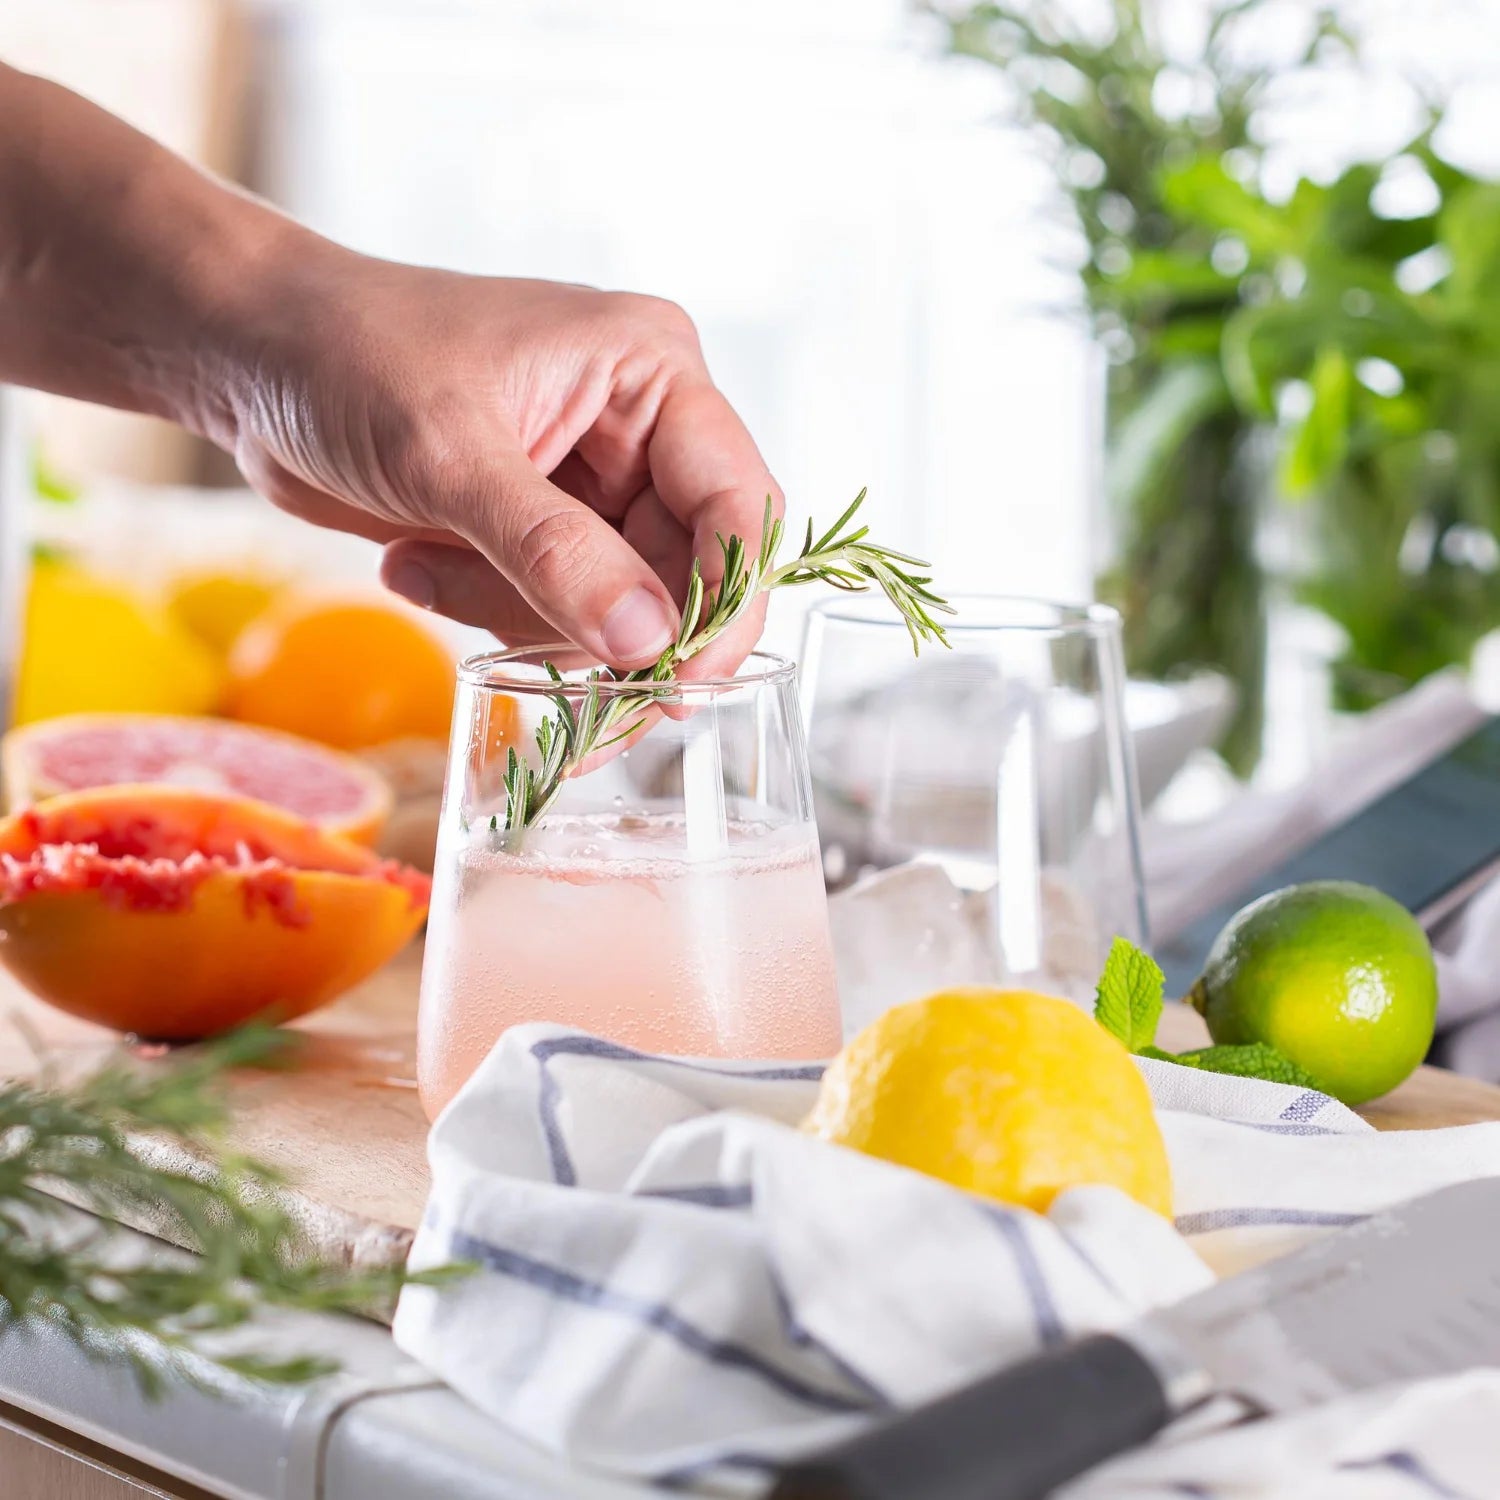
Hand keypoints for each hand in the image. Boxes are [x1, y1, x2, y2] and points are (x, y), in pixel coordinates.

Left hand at [222, 252, 779, 674]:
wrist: (247, 353)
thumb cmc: (346, 355)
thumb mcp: (450, 454)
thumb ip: (553, 552)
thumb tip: (649, 643)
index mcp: (651, 373)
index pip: (738, 503)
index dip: (725, 601)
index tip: (677, 683)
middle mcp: (642, 430)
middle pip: (687, 572)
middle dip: (610, 631)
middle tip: (552, 685)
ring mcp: (593, 485)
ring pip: (617, 606)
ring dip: (522, 616)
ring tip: (423, 561)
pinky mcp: (542, 529)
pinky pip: (554, 610)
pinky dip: (486, 609)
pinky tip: (412, 558)